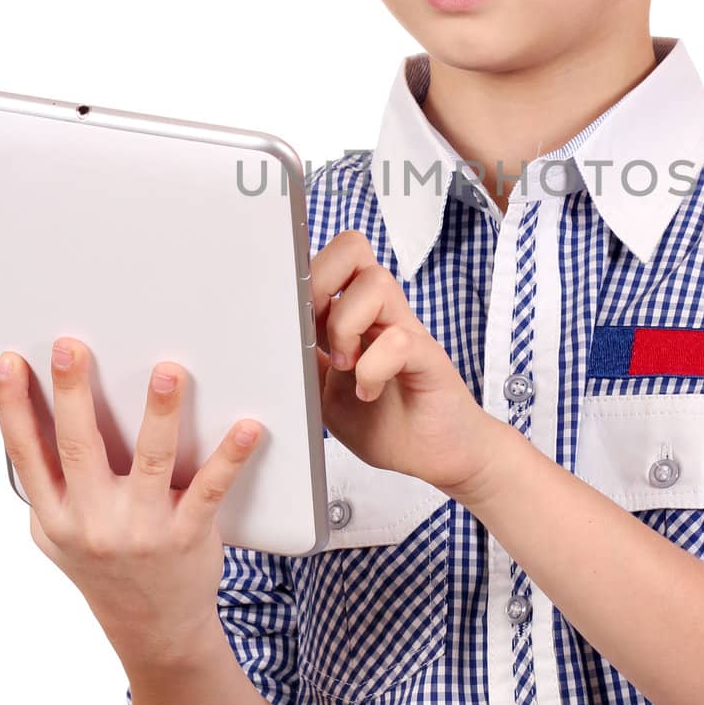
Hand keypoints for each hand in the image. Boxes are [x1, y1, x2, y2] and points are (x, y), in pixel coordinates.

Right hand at [0, 337, 262, 667]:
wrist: (154, 629)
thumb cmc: (105, 566)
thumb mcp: (59, 535)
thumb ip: (49, 485)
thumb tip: (35, 414)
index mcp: (55, 515)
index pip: (25, 454)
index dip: (11, 407)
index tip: (9, 363)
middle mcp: (91, 522)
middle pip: (78, 447)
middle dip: (72, 394)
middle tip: (72, 347)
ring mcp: (140, 530)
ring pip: (149, 461)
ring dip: (158, 414)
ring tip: (167, 373)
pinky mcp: (186, 536)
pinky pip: (210, 489)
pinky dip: (230, 457)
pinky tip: (246, 428)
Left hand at [310, 229, 499, 499]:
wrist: (435, 456)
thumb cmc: (385, 423)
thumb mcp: (324, 393)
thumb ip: (305, 361)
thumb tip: (268, 341)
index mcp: (353, 315)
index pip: (330, 259)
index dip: (303, 274)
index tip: (287, 315)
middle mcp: (381, 312)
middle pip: (352, 248)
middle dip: (321, 284)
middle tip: (317, 334)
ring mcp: (406, 330)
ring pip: (375, 283)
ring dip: (346, 326)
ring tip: (345, 367)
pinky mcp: (428, 356)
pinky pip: (399, 339)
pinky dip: (373, 368)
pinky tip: (368, 391)